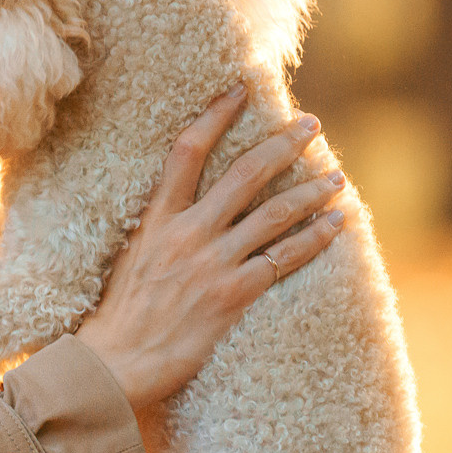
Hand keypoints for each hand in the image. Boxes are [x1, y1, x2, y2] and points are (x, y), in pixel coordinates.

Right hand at [75, 86, 347, 413]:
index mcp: (157, 218)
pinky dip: (314, 239)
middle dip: (283, 144)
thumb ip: (159, 229)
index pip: (188, 150)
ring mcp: (212, 262)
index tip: (240, 90)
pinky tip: (335, 226)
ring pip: (274, 213)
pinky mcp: (233, 294)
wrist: (115, 362)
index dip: (216, 115)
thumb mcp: (131, 257)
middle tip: (311, 125)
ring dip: (311, 191)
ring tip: (336, 177)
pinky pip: (284, 258)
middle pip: (245, 173)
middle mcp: (188, 232)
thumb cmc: (119, 316)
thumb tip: (181, 207)